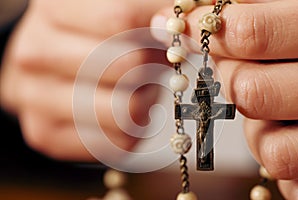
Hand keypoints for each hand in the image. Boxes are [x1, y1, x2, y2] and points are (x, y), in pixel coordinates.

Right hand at [0, 0, 171, 160]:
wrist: (50, 68)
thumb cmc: (91, 38)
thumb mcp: (114, 9)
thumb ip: (145, 11)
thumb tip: (173, 23)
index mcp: (52, 10)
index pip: (121, 20)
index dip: (160, 30)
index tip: (171, 36)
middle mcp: (34, 54)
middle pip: (128, 67)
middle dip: (152, 68)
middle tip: (151, 65)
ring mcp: (36, 99)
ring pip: (125, 111)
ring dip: (146, 101)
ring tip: (138, 89)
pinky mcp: (46, 135)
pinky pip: (115, 142)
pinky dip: (132, 129)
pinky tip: (122, 111)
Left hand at [151, 0, 297, 197]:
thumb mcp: (284, 14)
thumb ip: (241, 17)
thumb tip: (163, 18)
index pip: (250, 32)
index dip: (205, 31)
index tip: (184, 29)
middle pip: (248, 90)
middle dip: (230, 78)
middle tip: (234, 63)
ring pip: (264, 138)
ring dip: (252, 120)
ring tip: (266, 99)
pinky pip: (280, 162)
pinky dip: (269, 147)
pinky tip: (279, 127)